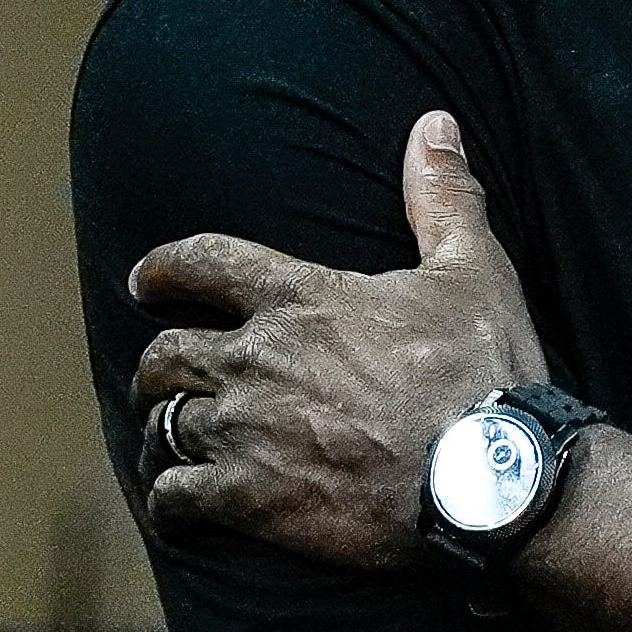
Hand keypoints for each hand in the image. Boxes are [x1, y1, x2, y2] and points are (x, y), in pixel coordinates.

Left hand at [127, 111, 545, 566]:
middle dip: (158, 364)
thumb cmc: (482, 371)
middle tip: (163, 376)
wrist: (487, 478)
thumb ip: (441, 195)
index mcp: (301, 298)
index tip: (145, 280)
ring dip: (163, 430)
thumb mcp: (474, 269)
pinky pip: (174, 497)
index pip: (202, 263)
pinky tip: (178, 508)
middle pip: (164, 355)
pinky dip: (170, 501)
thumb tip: (434, 123)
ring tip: (170, 440)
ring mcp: (246, 431)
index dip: (163, 269)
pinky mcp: (250, 499)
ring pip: (162, 424)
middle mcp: (257, 359)